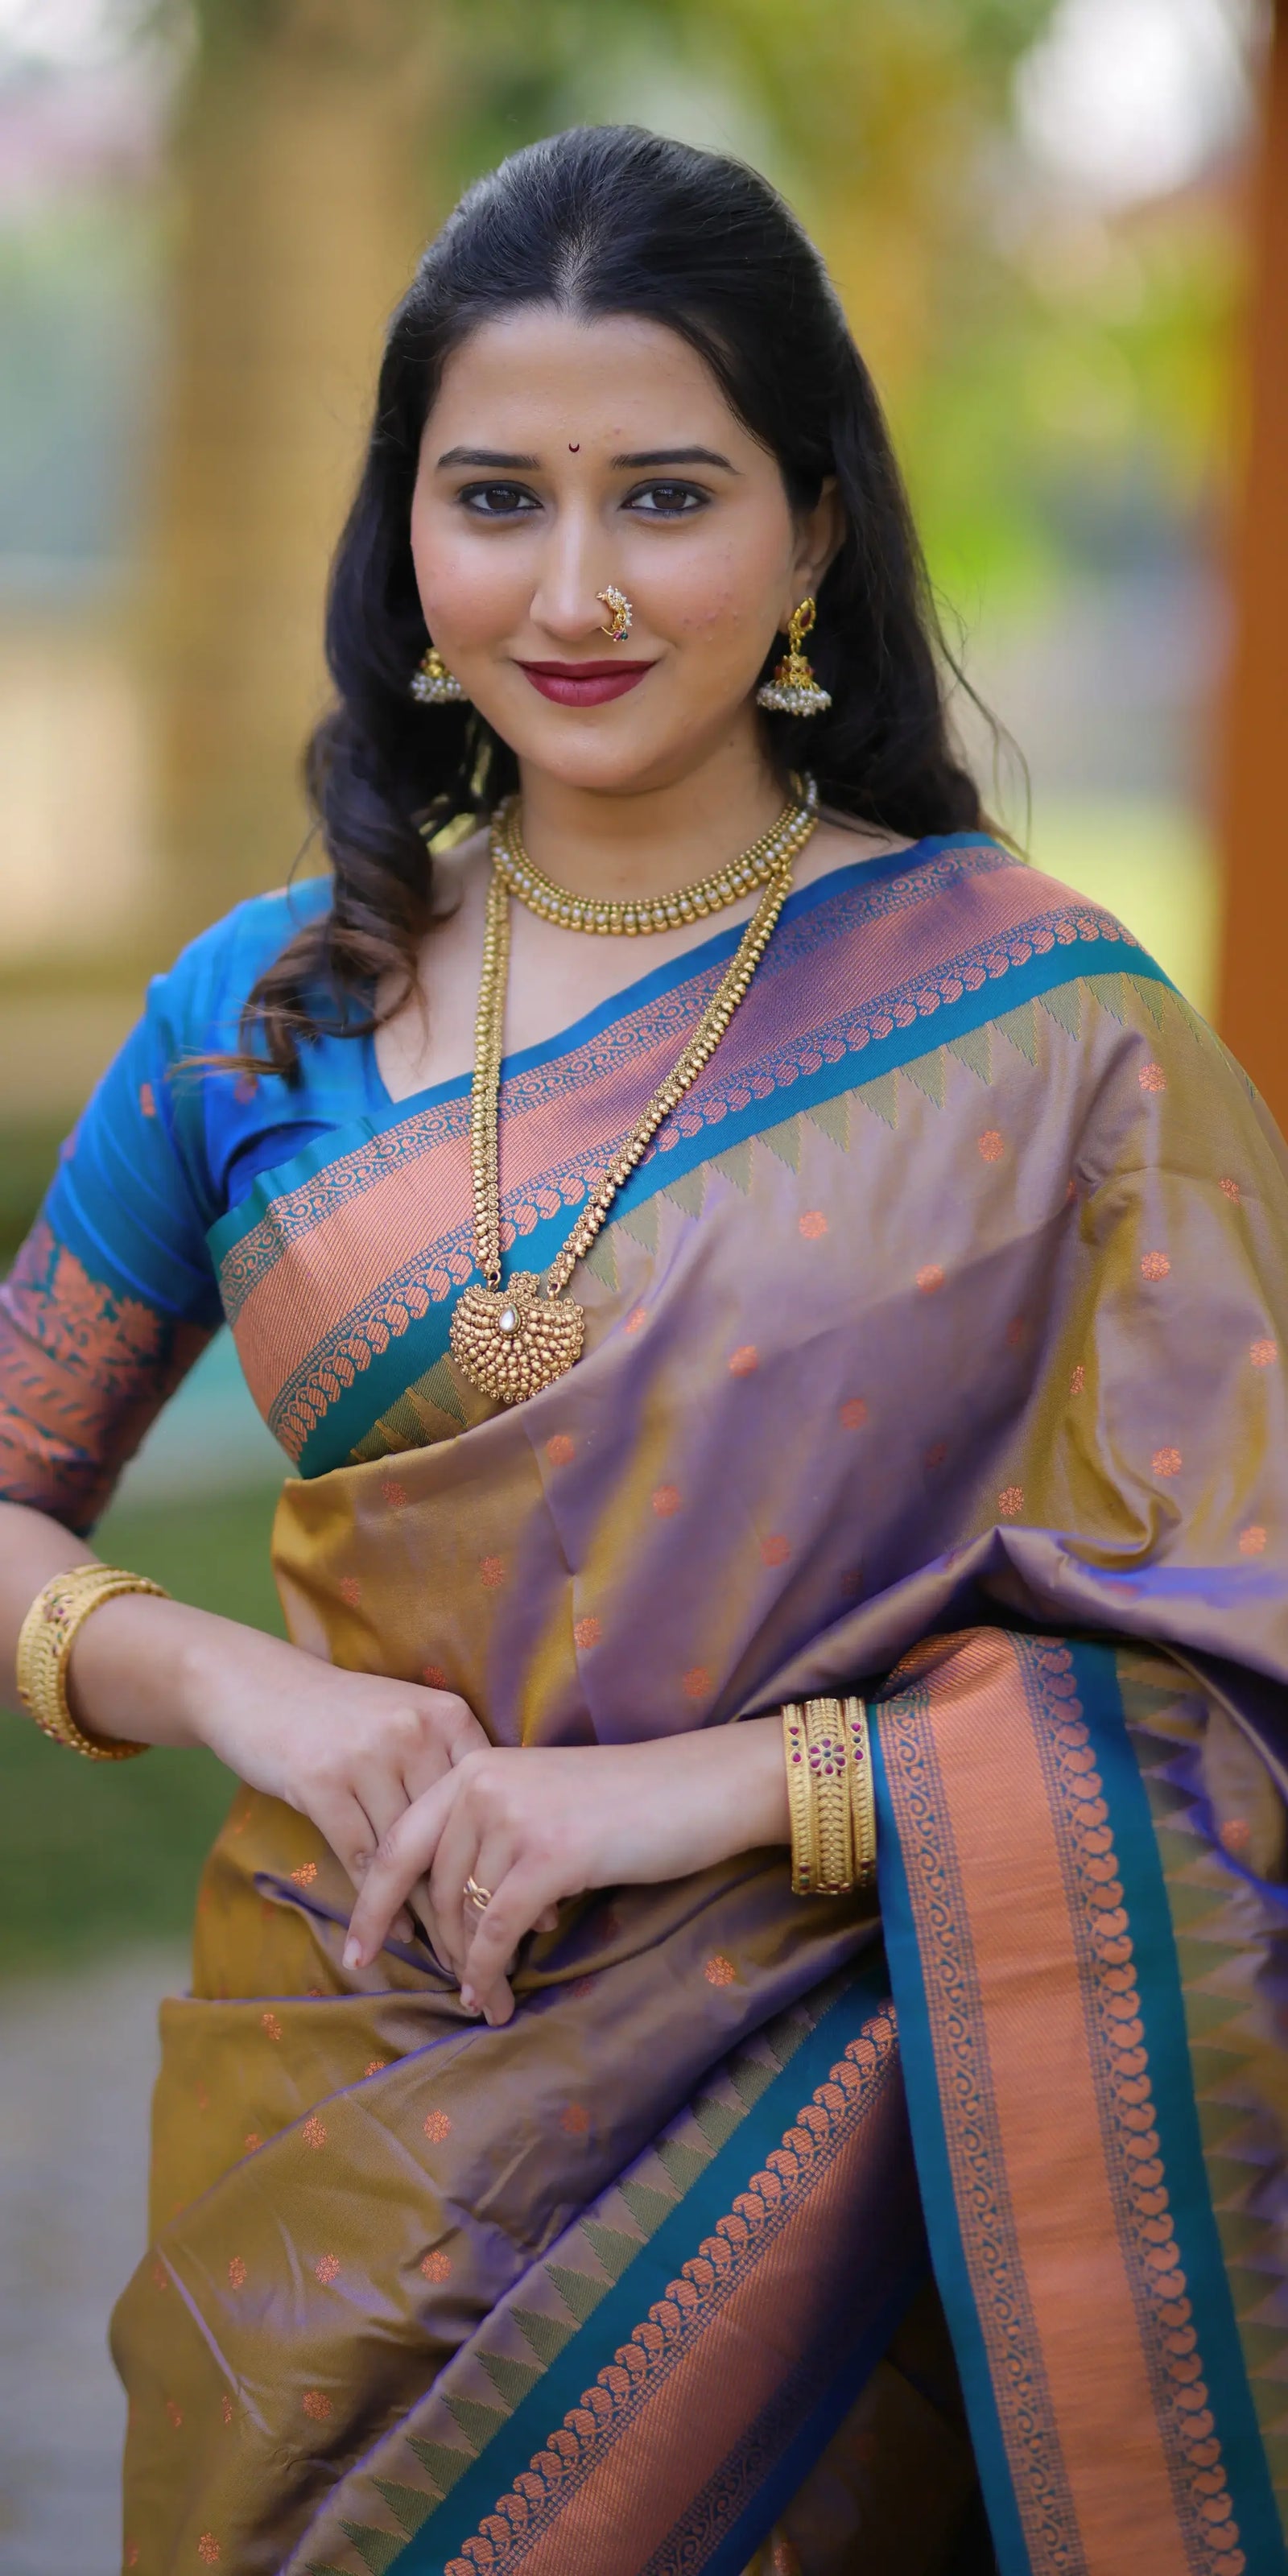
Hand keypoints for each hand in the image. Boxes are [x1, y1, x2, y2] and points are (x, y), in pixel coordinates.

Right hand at [190, 1636, 488, 1937]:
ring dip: (425, 1912)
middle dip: (469, 1897)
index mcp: (446, 1716)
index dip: (507, 1859)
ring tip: (448, 1954)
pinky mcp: (320, 1783)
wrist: (259, 1687)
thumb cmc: (345, 1716)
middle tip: (488, 1947)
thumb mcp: (408, 1722)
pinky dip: (379, 1904)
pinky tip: (395, 1935)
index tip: (533, 1912)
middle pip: (450, 1832)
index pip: (487, 1800)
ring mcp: (365, 1756)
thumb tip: (500, 1841)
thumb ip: (449, 1769)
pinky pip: (360, 1858)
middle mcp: (411, 1731)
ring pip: (406, 1853)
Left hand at [344, 1717, 790, 2022]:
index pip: (399, 1843)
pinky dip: (489, 1970)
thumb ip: (488, 1833)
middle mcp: (483, 1783)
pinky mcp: (551, 1854)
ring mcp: (516, 1816)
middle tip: (449, 1989)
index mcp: (473, 1766)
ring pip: (464, 1912)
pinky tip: (494, 1995)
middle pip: (429, 1887)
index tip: (359, 1953)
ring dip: (469, 1967)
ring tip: (485, 1999)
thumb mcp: (539, 1801)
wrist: (696, 1790)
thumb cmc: (622, 1803)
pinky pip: (498, 1929)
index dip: (373, 1904)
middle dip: (436, 1947)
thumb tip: (447, 1907)